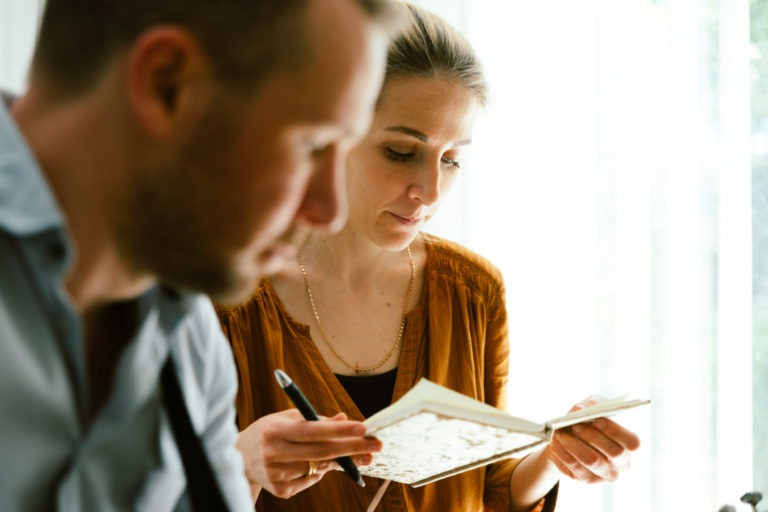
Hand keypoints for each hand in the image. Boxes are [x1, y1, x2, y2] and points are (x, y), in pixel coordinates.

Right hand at [236, 409, 381, 499]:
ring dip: (338, 459)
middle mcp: (274, 453)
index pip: (313, 431)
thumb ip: (316, 419)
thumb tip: (345, 419)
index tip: (363, 429)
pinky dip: (319, 470)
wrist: (239, 458)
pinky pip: (311, 480)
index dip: (339, 431)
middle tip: (376, 445)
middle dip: (352, 448)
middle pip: (321, 452)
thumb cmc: (270, 432)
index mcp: (275, 430)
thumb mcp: (287, 418)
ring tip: (349, 453)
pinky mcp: (280, 491)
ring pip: (319, 467)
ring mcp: (276, 475)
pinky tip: (314, 463)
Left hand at [546, 397, 640, 482]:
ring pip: (591, 461)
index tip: (597, 419)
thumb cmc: (588, 420)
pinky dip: (563, 452)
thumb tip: (579, 410)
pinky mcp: (586, 479)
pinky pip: (574, 467)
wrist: (570, 436)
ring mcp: (604, 474)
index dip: (616, 431)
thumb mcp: (592, 406)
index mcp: (628, 445)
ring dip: (574, 444)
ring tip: (559, 433)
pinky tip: (555, 442)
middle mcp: (620, 464)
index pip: (632, 442)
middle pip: (613, 452)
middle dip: (592, 436)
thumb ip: (590, 404)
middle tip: (575, 425)